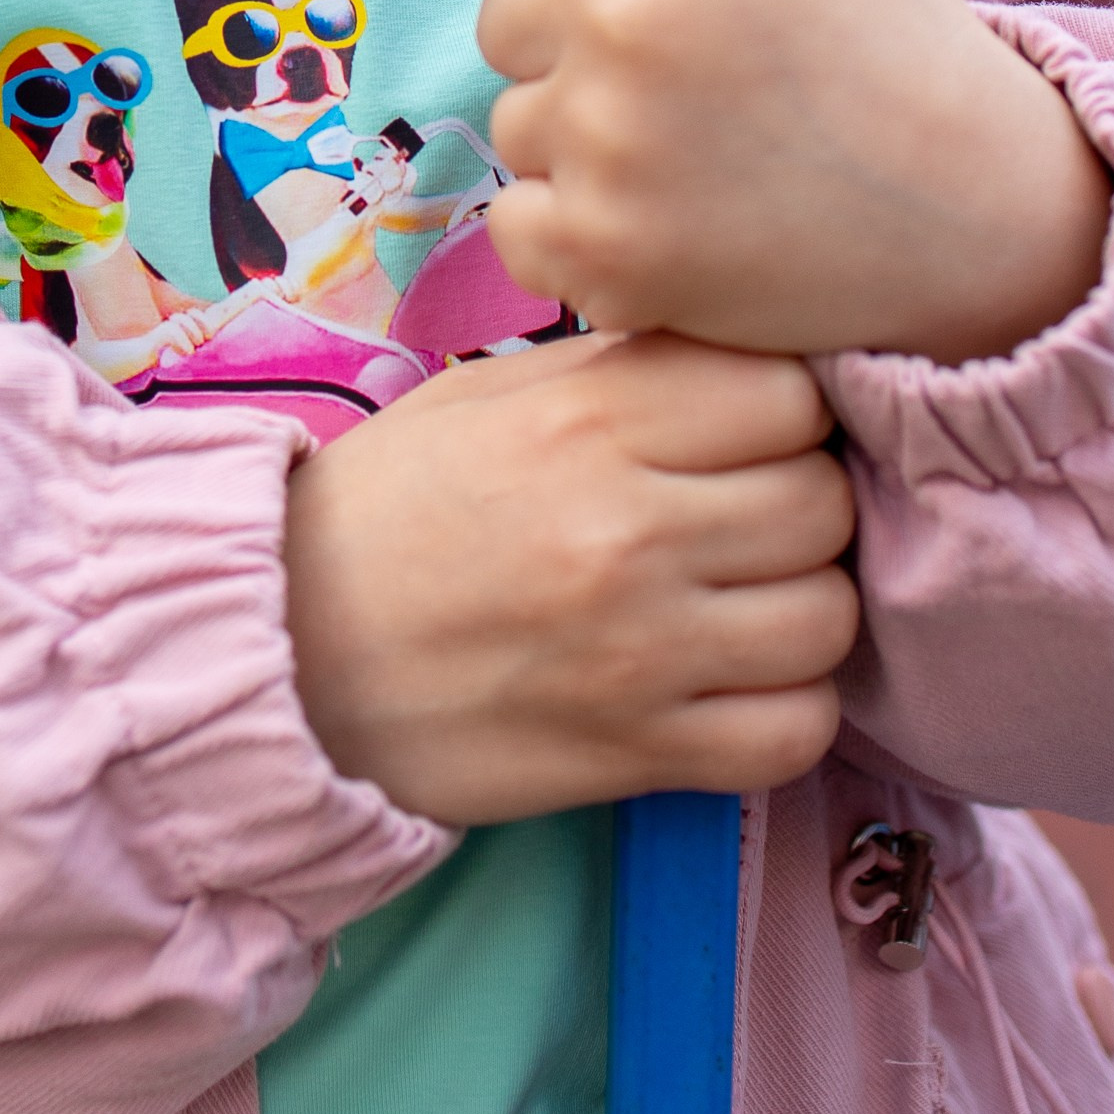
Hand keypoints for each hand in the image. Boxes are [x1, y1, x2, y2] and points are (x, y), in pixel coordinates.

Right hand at [283, 333, 856, 824]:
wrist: (283, 651)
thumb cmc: (388, 508)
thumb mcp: (487, 398)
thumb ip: (618, 373)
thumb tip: (742, 358)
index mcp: (590, 420)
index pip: (790, 391)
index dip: (783, 407)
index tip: (747, 429)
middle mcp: (627, 529)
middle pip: (822, 501)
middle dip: (799, 502)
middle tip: (742, 516)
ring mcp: (641, 651)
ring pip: (829, 618)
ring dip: (800, 608)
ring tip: (741, 600)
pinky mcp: (638, 755)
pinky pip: (796, 734)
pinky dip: (786, 710)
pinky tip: (735, 684)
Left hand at [472, 0, 1111, 365]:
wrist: (971, 200)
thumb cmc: (892, 22)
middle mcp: (624, 8)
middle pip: (503, 20)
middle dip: (571, 40)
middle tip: (680, 70)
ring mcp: (609, 137)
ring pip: (518, 124)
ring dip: (582, 139)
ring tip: (697, 148)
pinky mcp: (608, 247)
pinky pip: (520, 226)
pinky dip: (575, 232)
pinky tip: (665, 219)